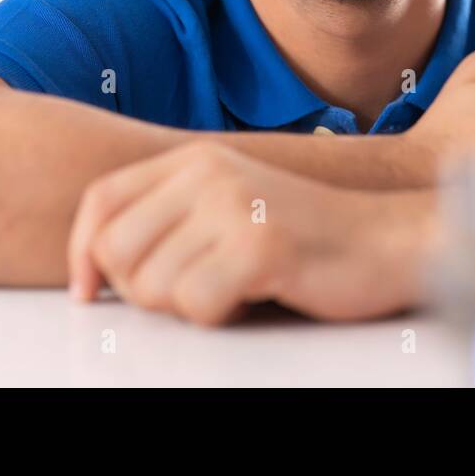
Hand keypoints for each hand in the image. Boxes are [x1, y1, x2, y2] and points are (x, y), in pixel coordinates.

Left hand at [67, 141, 436, 325]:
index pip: (100, 201)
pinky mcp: (260, 245)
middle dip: (140, 291)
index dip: (82, 252)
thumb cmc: (308, 237)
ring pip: (152, 286)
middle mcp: (207, 172)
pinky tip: (254, 297)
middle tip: (190, 294)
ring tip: (232, 289)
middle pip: (116, 251)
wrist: (392, 240)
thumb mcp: (229, 205)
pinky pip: (195, 306)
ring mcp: (234, 205)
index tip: (88, 292)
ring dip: (186, 306)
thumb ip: (169, 216)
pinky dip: (219, 317)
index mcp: (195, 158)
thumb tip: (95, 265)